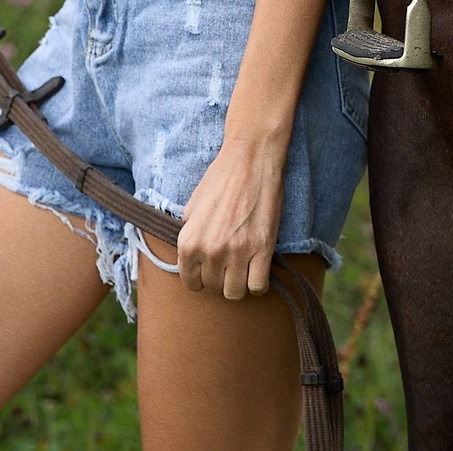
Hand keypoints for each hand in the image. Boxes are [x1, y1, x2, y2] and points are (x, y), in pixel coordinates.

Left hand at [175, 131, 286, 297]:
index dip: (201, 277)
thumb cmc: (220, 179)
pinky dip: (258, 283)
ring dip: (239, 284)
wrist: (250, 159)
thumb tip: (191, 258)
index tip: (210, 269)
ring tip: (243, 268)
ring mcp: (237, 252)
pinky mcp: (263, 249)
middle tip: (229, 263)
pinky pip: (258, 286)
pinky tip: (258, 268)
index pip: (191, 283)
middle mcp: (210, 251)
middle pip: (214, 288)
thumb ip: (189, 236)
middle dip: (220, 279)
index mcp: (189, 242)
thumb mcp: (191, 208)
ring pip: (235, 293)